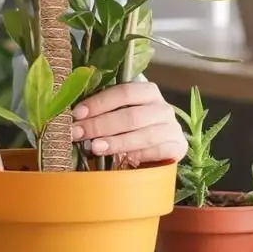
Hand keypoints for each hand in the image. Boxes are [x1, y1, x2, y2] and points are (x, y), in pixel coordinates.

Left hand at [70, 80, 186, 167]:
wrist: (162, 144)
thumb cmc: (134, 125)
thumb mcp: (122, 112)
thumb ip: (105, 109)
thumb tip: (75, 115)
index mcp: (148, 91)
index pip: (123, 92)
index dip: (99, 102)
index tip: (77, 114)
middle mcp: (162, 107)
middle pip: (130, 115)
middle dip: (100, 125)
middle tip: (78, 133)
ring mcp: (172, 128)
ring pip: (142, 135)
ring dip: (115, 142)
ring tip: (94, 148)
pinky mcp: (177, 147)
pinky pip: (154, 152)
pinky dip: (134, 155)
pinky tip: (117, 160)